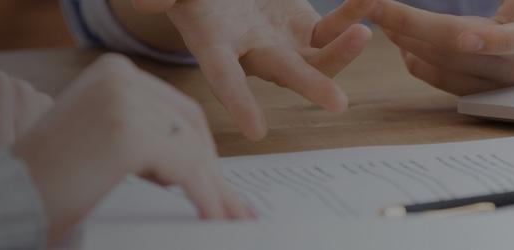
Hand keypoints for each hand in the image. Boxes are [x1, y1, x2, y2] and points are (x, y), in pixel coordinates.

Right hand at [13, 54, 254, 239]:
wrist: (5, 198)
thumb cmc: (46, 180)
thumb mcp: (99, 139)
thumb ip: (140, 134)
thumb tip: (194, 161)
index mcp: (113, 71)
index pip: (176, 109)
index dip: (199, 149)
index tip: (216, 181)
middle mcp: (120, 77)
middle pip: (189, 128)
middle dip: (211, 170)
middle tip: (231, 204)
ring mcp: (125, 103)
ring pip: (192, 152)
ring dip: (213, 189)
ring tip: (227, 216)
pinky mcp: (131, 135)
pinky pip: (188, 173)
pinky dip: (207, 199)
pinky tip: (214, 217)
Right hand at [130, 0, 376, 139]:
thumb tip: (147, 2)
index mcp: (213, 43)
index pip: (224, 77)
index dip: (238, 102)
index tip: (255, 132)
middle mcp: (250, 52)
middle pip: (283, 73)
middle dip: (310, 85)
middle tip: (337, 103)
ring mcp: (281, 44)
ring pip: (317, 58)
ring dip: (342, 51)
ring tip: (363, 32)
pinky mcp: (303, 30)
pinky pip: (332, 31)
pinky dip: (351, 18)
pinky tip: (366, 1)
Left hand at [371, 0, 513, 94]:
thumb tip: (469, 21)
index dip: (493, 41)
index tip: (467, 36)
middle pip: (460, 50)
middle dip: (412, 26)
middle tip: (376, 5)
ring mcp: (498, 85)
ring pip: (445, 66)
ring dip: (405, 41)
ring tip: (380, 17)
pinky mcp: (481, 94)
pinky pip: (443, 80)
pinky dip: (416, 60)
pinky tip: (400, 41)